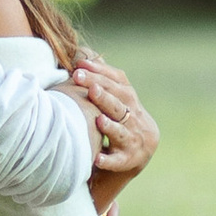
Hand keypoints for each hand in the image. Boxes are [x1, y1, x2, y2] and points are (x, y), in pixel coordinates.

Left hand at [71, 56, 158, 185]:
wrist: (135, 156)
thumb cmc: (119, 123)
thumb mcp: (116, 101)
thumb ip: (104, 81)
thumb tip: (85, 54)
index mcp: (131, 101)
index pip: (119, 83)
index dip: (101, 73)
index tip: (80, 66)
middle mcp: (135, 118)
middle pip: (119, 103)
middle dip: (100, 93)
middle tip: (81, 82)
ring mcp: (133, 140)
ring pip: (122, 132)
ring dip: (110, 126)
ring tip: (98, 120)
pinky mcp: (128, 161)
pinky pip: (118, 162)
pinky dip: (108, 160)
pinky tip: (97, 158)